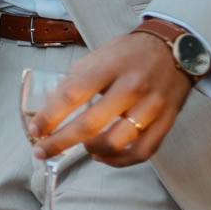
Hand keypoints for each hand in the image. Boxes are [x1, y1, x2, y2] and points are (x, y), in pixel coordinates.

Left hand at [28, 31, 193, 166]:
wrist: (175, 49)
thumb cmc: (129, 54)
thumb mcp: (99, 55)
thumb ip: (75, 80)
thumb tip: (49, 109)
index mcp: (110, 66)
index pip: (73, 94)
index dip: (49, 116)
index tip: (35, 130)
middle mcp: (132, 86)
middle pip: (90, 123)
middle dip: (60, 141)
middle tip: (42, 151)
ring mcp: (152, 106)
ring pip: (117, 142)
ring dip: (91, 150)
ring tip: (81, 147)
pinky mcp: (166, 122)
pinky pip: (141, 152)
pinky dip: (118, 161)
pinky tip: (103, 156)